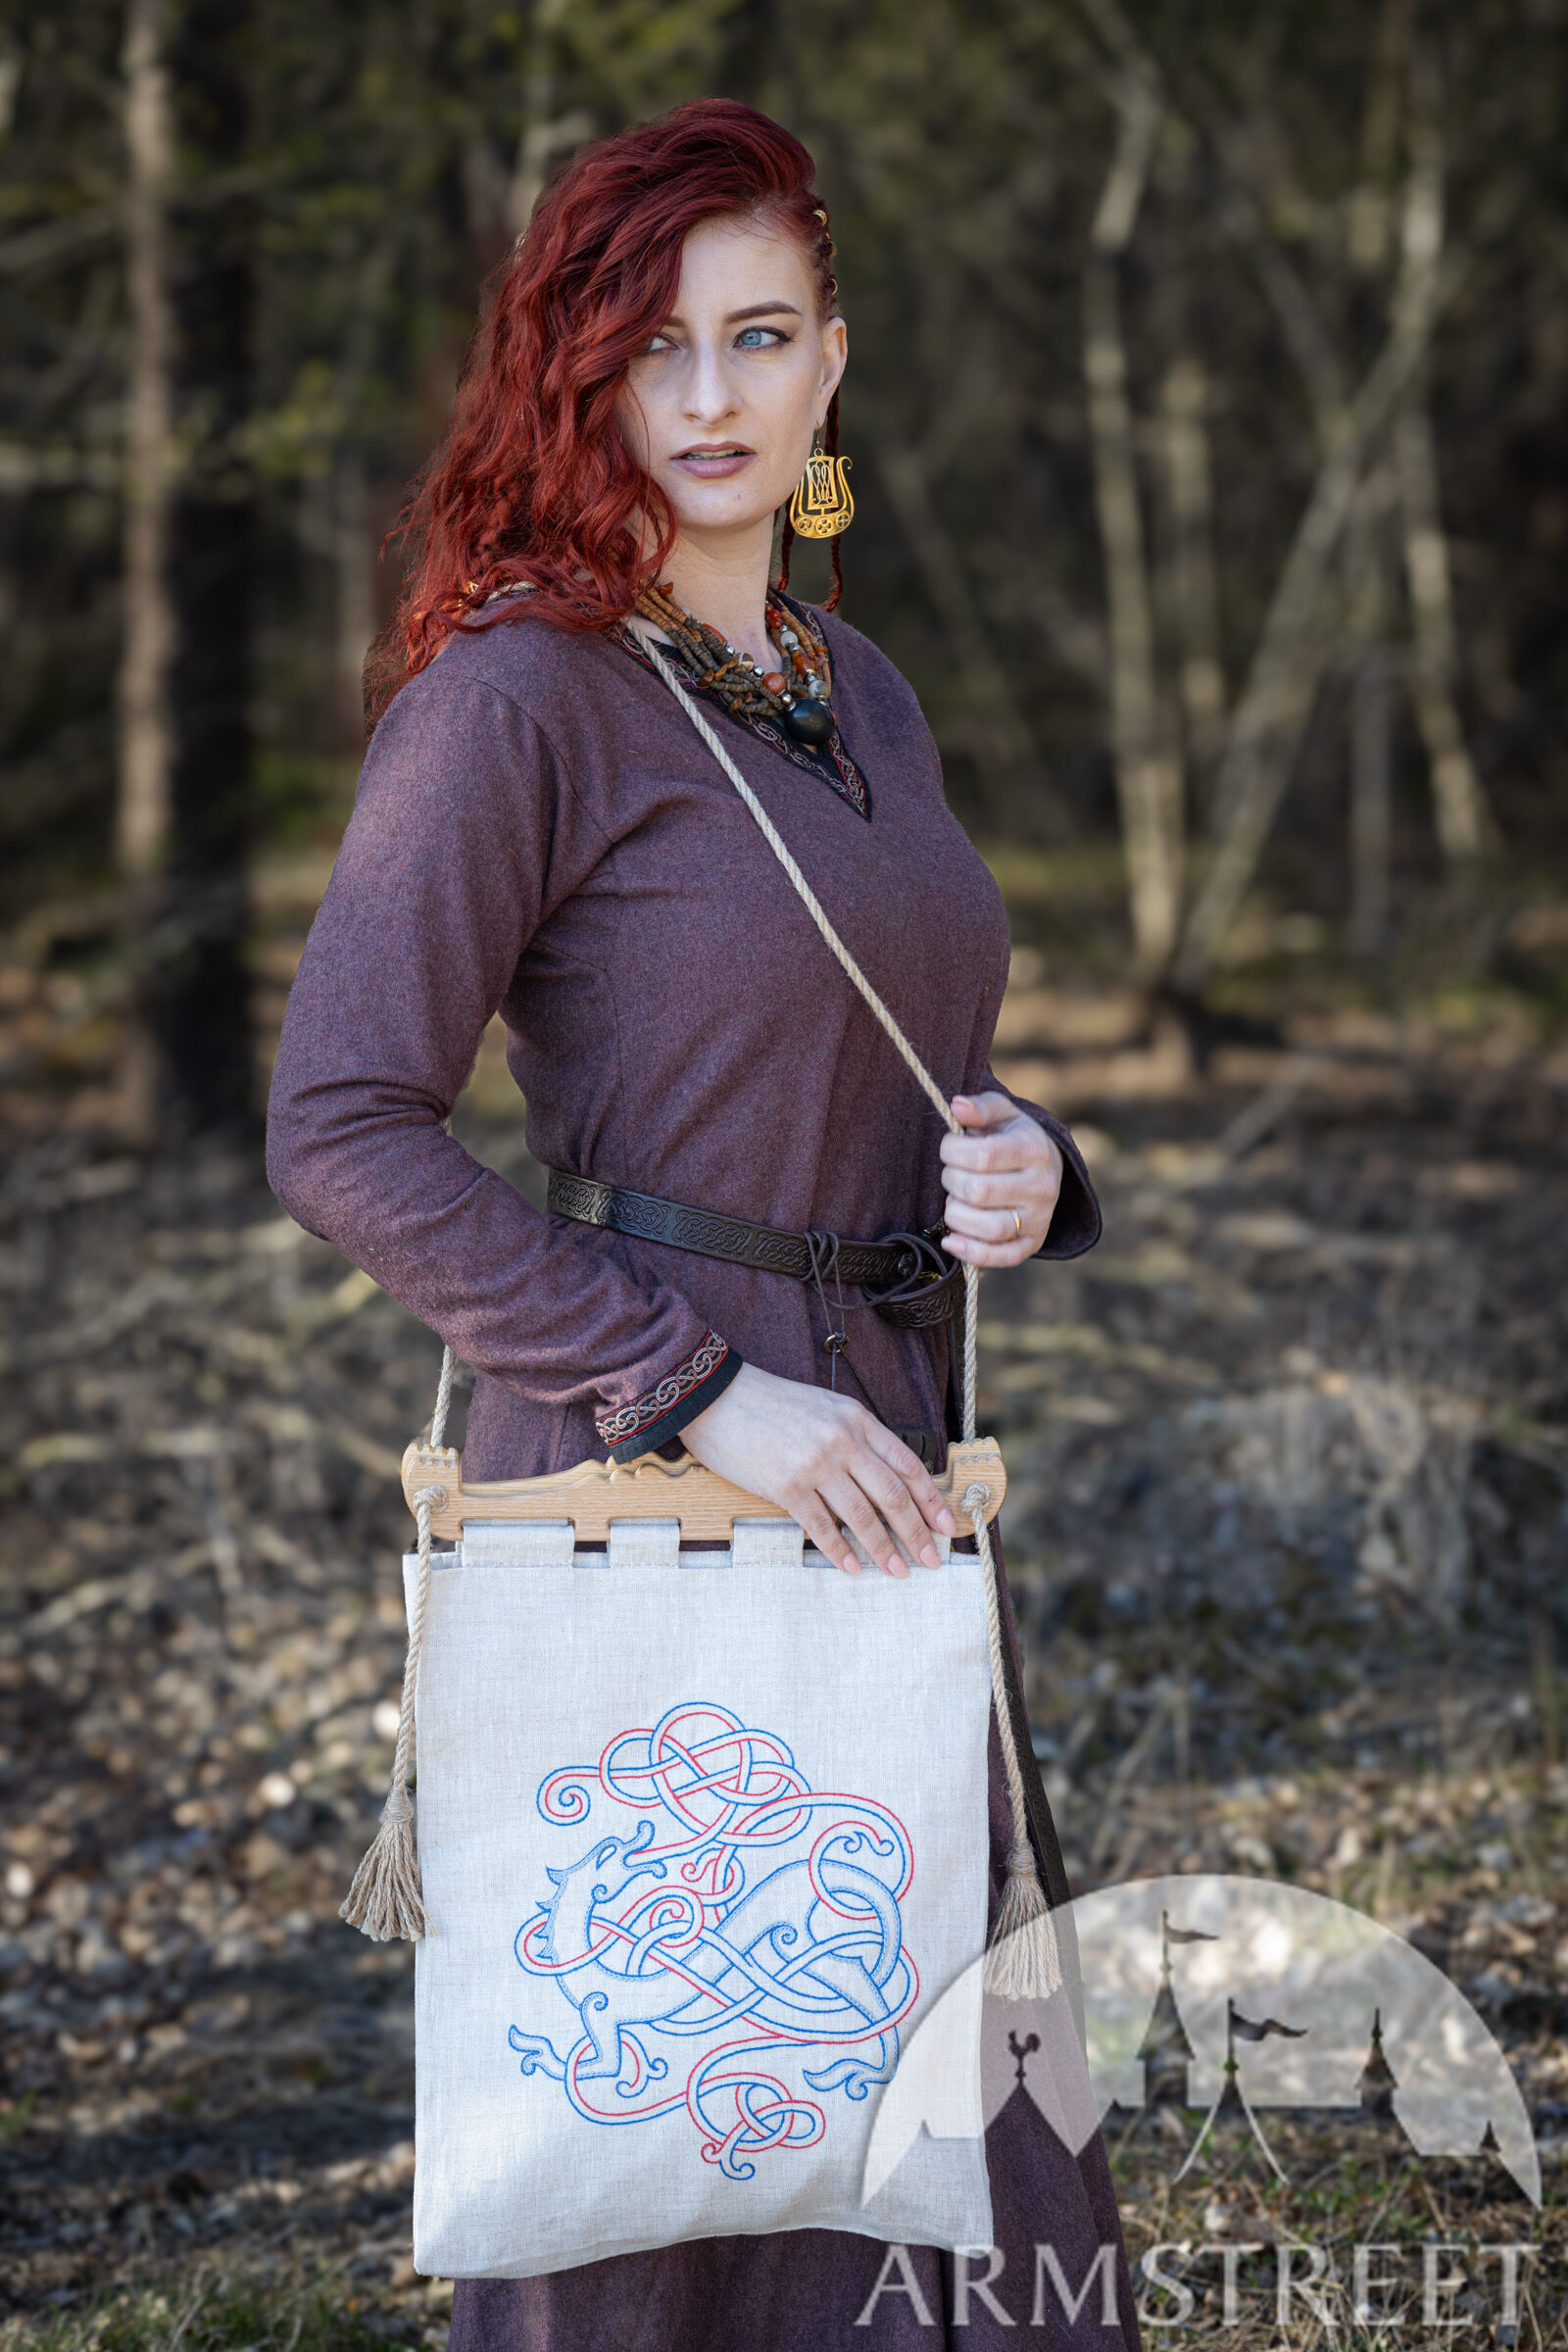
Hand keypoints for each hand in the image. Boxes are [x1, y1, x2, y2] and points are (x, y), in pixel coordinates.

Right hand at [680, 1362, 957, 1577]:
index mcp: (856, 1419)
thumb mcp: (824, 1408)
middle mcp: (842, 1441)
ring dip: (883, 1548)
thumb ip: (856, 1437)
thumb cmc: (770, 1403)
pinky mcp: (785, 1485)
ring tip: (898, 1571)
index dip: (932, 1499)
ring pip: (862, 1516)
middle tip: (931, 1560)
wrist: (716, 1396)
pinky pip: (820, 1526)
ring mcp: (814, 1463)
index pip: (907, 1464)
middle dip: (917, 1532)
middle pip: (892, 1495)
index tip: (948, 1525)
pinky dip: (838, 1551)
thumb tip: (885, 1479)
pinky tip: (851, 1568)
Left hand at [939, 1091, 1062, 1266]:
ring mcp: (1039, 1218)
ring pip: (988, 1228)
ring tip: (955, 1202)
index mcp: (1034, 1149)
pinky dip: (970, 1253)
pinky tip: (951, 1240)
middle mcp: (1042, 1186)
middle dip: (951, 1182)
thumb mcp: (1003, 1114)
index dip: (952, 1152)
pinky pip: (1001, 1257)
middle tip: (952, 1175)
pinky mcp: (1032, 1243)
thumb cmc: (1014, 1138)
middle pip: (978, 1193)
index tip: (949, 1148)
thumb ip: (981, 1107)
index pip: (982, 1156)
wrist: (1048, 1169)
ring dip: (956, 1216)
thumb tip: (958, 1106)